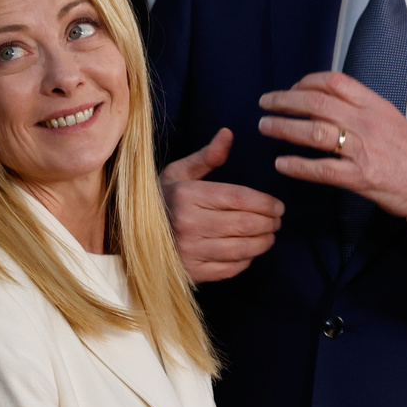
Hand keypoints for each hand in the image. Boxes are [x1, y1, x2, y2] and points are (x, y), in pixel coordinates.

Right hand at [161, 128, 284, 282]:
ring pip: (240, 248)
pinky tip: (250, 252)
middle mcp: (188, 224)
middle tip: (278, 221)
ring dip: (263, 243)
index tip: (278, 206)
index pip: (238, 198)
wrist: (128, 235)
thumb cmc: (161, 199)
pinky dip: (246, 261)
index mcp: (187, 195)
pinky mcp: (190, 273)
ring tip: (270, 236)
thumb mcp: (179, 173)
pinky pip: (229, 269)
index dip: (264, 203)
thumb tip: (228, 133)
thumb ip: (207, 157)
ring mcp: (189, 251)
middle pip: (244, 224)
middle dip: (269, 223)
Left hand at [257, 72, 406, 227]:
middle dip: (284, 101)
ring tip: (265, 127)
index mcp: (375, 105)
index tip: (290, 88)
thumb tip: (328, 101)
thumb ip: (362, 109)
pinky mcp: (360, 178)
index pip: (334, 82)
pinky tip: (281, 163)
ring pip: (314, 132)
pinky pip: (322, 169)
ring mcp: (363, 150)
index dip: (305, 82)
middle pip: (316, 103)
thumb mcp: (391, 118)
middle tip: (265, 103)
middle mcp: (366, 122)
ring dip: (284, 128)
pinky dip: (297, 166)